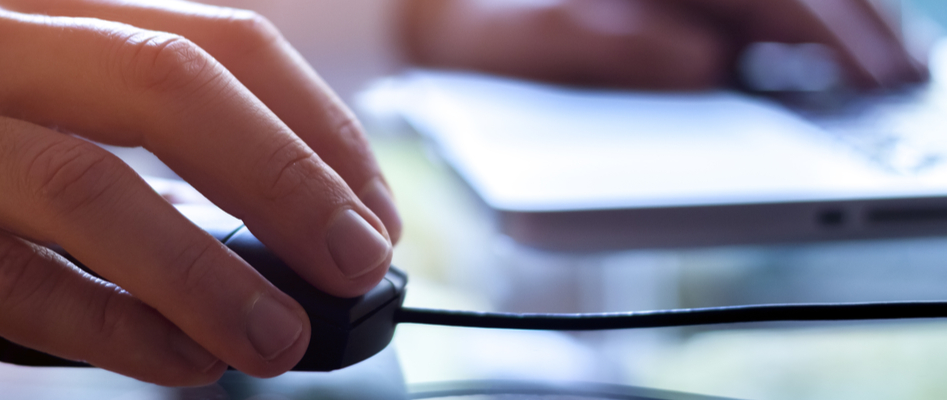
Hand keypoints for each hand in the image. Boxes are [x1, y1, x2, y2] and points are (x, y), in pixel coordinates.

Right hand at [0, 0, 400, 385]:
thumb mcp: (19, 134)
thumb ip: (133, 167)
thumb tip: (276, 247)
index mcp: (38, 19)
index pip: (215, 43)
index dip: (314, 125)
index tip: (369, 210)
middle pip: (166, 86)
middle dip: (284, 175)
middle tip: (356, 261)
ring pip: (86, 185)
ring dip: (204, 269)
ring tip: (280, 338)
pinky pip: (6, 276)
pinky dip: (109, 325)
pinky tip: (176, 365)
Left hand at [403, 0, 926, 89]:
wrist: (422, 2)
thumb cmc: (462, 26)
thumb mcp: (508, 45)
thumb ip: (600, 49)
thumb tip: (705, 62)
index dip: (830, 32)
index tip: (871, 78)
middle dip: (851, 26)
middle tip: (896, 84)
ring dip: (828, 18)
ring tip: (871, 68)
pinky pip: (733, 2)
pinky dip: (782, 19)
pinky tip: (802, 51)